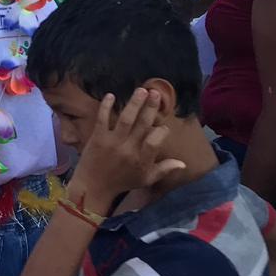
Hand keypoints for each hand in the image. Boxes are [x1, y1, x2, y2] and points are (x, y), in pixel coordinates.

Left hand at [66, 89, 185, 215]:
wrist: (93, 186)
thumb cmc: (122, 182)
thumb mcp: (145, 179)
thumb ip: (163, 169)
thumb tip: (182, 163)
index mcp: (142, 160)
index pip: (155, 141)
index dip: (161, 131)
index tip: (164, 125)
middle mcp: (129, 149)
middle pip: (142, 125)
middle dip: (151, 108)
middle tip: (156, 93)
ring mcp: (112, 142)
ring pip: (125, 119)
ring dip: (134, 103)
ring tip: (142, 89)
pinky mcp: (97, 137)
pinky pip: (102, 119)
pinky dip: (106, 107)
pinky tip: (111, 95)